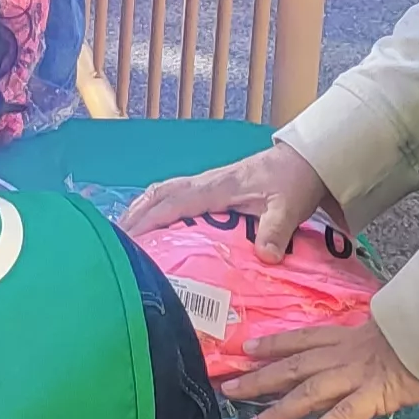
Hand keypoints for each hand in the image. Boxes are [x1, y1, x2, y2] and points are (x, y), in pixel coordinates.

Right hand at [118, 140, 341, 260]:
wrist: (305, 160)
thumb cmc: (293, 182)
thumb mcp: (289, 206)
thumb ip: (276, 230)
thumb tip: (264, 258)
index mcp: (216, 187)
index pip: (173, 203)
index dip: (149, 220)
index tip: (128, 239)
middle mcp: (204, 182)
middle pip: (159, 195)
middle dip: (134, 216)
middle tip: (113, 242)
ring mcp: (206, 183)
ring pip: (163, 192)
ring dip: (141, 209)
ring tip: (124, 235)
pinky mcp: (211, 187)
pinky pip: (174, 194)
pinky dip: (155, 206)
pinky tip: (151, 223)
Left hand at [234, 318, 418, 418]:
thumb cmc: (418, 329)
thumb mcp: (384, 328)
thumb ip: (364, 341)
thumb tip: (357, 351)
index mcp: (344, 336)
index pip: (300, 339)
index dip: (272, 344)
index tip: (246, 350)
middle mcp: (341, 355)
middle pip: (291, 367)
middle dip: (258, 379)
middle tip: (229, 391)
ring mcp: (354, 376)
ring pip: (306, 394)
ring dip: (277, 411)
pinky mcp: (372, 397)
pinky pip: (340, 417)